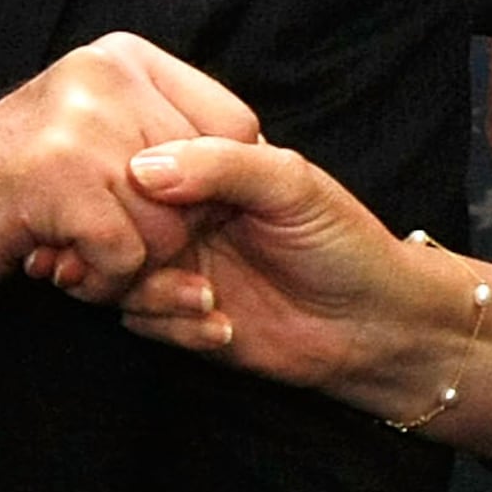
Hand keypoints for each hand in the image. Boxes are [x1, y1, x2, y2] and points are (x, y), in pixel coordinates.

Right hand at [0, 33, 259, 322]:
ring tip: (76, 252)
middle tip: (104, 242)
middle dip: (168, 235)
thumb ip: (159, 136)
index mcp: (123, 58)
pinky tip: (57, 265)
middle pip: (208, 182)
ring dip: (130, 266)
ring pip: (170, 226)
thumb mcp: (86, 136)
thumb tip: (247, 167)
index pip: (234, 125)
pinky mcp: (55, 175)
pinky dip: (99, 280)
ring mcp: (79, 120)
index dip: (212, 188)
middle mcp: (107, 74)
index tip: (160, 211)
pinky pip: (127, 255)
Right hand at [120, 137, 491, 467]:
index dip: (123, 183)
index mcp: (206, 171)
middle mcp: (184, 218)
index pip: (137, 163)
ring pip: (119, 278)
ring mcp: (180, 268)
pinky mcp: (182, 319)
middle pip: (117, 224)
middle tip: (160, 258)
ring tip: (207, 296)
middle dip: (125, 245)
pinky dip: (177, 328)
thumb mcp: (290, 183)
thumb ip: (220, 164)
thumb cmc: (343, 242)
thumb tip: (142, 168)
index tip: (128, 199)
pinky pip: (142, 322)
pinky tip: (223, 327)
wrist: (375, 326)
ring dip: (154, 294)